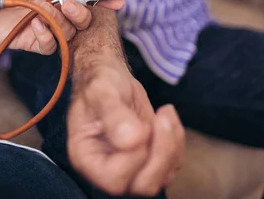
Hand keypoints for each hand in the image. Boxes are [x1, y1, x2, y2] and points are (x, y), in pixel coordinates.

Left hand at [0, 0, 123, 53]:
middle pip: (83, 17)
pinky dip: (47, 37)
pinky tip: (36, 26)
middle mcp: (55, 9)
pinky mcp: (34, 41)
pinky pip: (51, 46)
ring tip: (44, 12)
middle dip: (83, 12)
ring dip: (61, 22)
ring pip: (69, 31)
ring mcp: (46, 26)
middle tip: (69, 4)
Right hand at [68, 62, 184, 196]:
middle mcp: (106, 169)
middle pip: (143, 186)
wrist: (110, 76)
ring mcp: (130, 167)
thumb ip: (113, 114)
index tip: (139, 124)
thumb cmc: (99, 82)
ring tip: (164, 113)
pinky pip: (173, 164)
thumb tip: (132, 140)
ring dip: (171, 144)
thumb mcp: (102, 90)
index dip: (134, 156)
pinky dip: (177, 140)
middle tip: (160, 118)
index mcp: (86, 157)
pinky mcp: (149, 159)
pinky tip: (166, 116)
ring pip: (162, 177)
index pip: (115, 179)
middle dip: (160, 153)